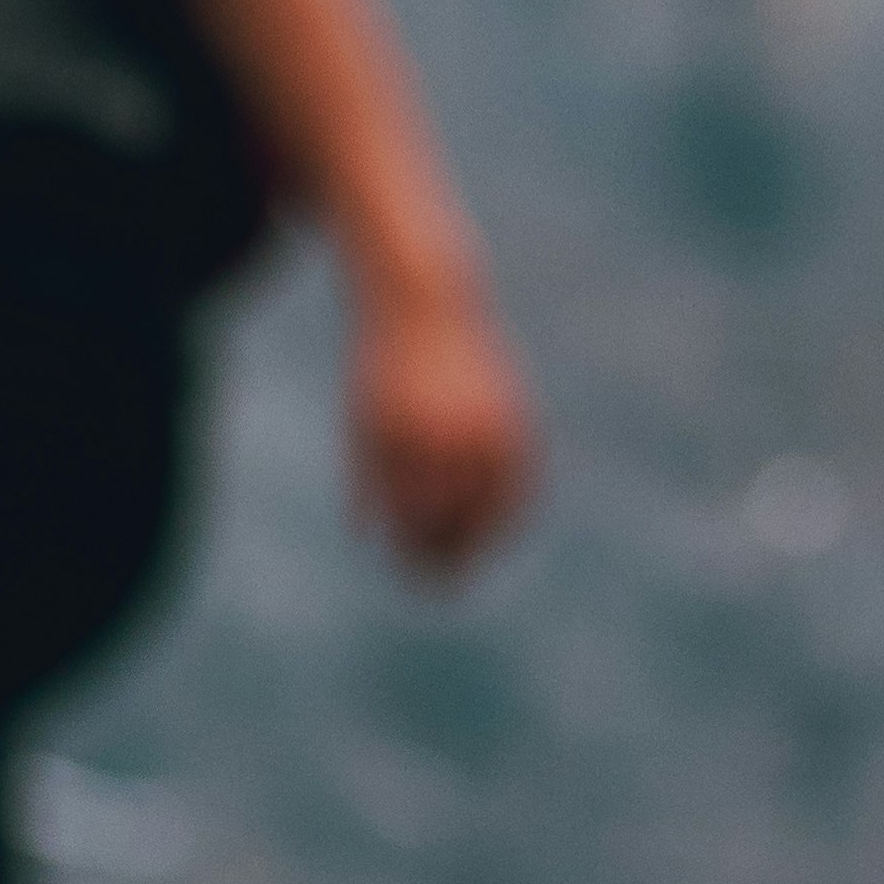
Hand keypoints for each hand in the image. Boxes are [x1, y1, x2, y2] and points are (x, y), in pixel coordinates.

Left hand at [348, 290, 537, 575]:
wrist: (425, 302)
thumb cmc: (382, 369)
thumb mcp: (361, 423)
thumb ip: (364, 482)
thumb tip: (367, 541)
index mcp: (406, 438)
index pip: (414, 517)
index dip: (414, 552)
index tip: (410, 571)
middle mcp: (451, 433)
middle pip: (454, 518)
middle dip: (447, 555)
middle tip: (441, 581)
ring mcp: (487, 422)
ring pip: (495, 504)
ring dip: (484, 540)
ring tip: (468, 558)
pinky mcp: (514, 413)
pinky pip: (522, 477)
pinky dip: (514, 506)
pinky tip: (499, 528)